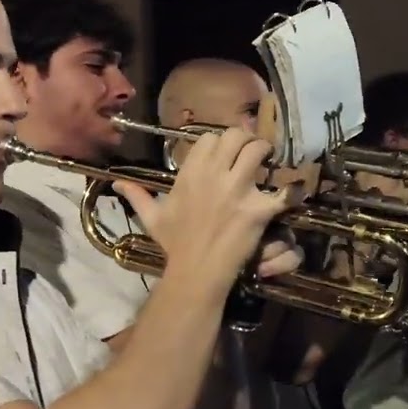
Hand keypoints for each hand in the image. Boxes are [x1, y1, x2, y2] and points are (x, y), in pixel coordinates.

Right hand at [115, 128, 299, 288]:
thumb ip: (138, 196)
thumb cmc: (174, 245)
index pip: (210, 138)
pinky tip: (289, 191)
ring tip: (268, 163)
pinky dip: (290, 189)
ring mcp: (238, 190)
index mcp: (190, 174)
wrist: (196, 271)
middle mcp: (214, 175)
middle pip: (236, 137)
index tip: (225, 154)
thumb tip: (117, 182)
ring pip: (258, 150)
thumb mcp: (152, 218)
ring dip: (265, 153)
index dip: (220, 143)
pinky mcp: (259, 209)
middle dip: (245, 141)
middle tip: (250, 153)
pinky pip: (283, 189)